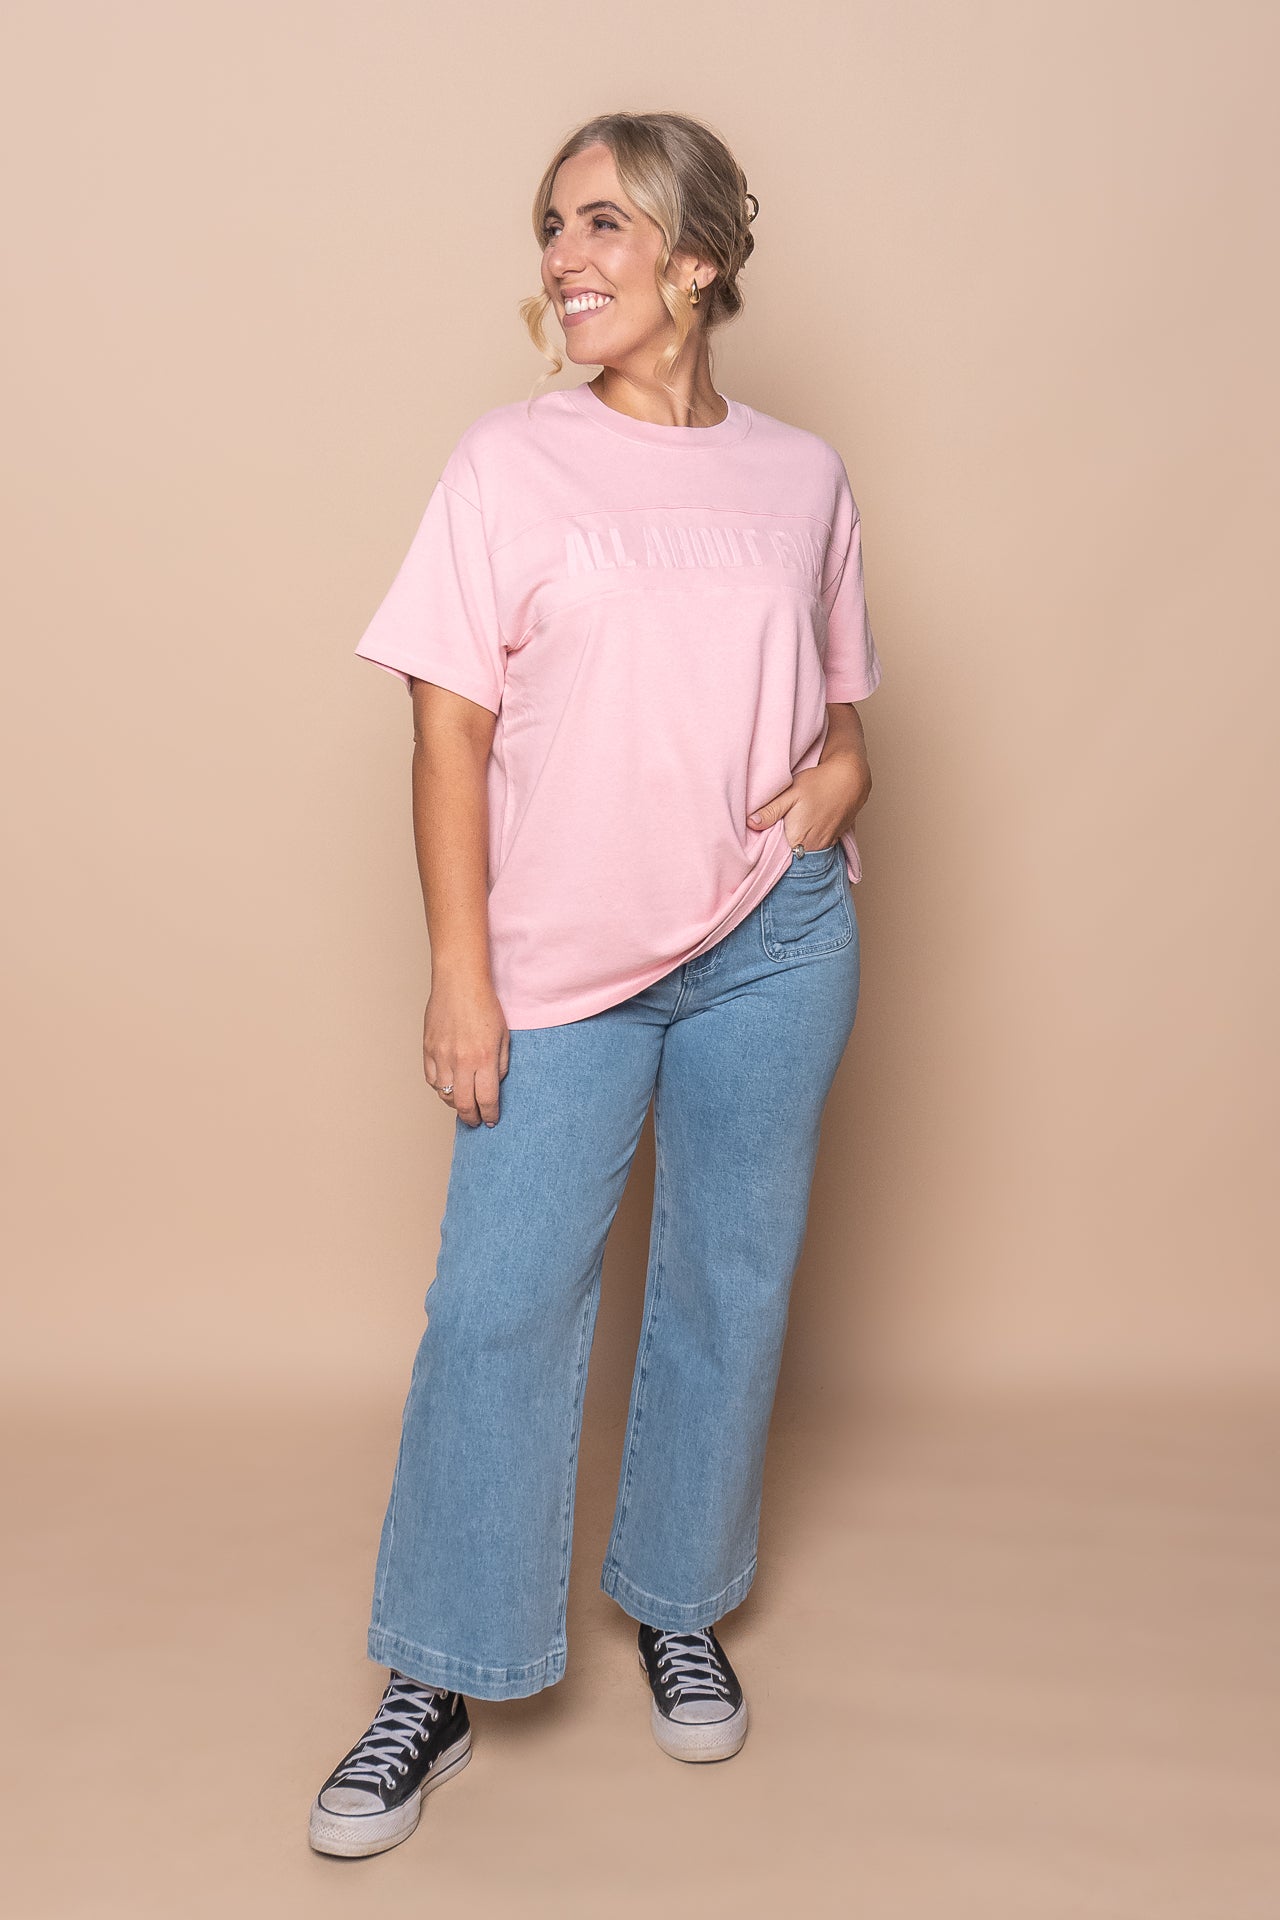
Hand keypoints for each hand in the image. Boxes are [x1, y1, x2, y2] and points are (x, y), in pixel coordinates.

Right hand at [423, 976, 509, 1127]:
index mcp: (483, 1058)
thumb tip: (495, 1087)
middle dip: (472, 1118)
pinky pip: (431, 1079)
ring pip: (444, 1094)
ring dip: (455, 1104)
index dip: (490, 1114)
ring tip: (463, 1105)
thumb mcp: (504, 1037)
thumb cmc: (484, 1005)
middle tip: (476, 1121)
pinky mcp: (428, 1049)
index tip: (492, 1120)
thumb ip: (501, 1065)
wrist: (459, 982)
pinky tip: (448, 1087)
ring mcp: (441, 1056)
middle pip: (464, 1104)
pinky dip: (440, 1088)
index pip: (486, 1099)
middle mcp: (461, 1060)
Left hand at [747, 742, 871, 851]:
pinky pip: (816, 849)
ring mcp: (825, 846)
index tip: (758, 846)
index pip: (776, 857)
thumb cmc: (819, 783)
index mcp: (798, 839)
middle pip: (790, 858)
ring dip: (794, 848)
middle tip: (769, 841)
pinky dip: (808, 844)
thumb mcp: (790, 793)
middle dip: (780, 852)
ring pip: (804, 854)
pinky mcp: (833, 840)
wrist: (850, 779)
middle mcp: (813, 848)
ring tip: (786, 837)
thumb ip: (770, 811)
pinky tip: (803, 833)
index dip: (767, 852)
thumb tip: (751, 823)